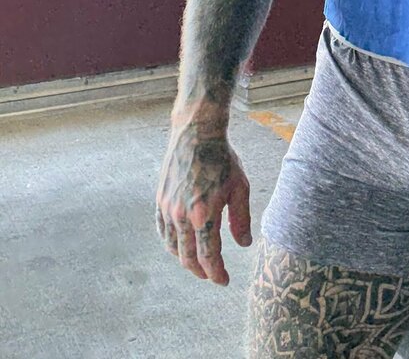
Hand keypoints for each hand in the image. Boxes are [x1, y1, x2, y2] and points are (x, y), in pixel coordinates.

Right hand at [156, 119, 251, 285]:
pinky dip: (170, 244)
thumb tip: (243, 244)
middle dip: (202, 271)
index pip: (208, 256)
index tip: (224, 280)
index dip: (216, 273)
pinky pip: (162, 231)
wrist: (196, 134)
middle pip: (188, 257)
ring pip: (172, 247)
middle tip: (213, 275)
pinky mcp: (159, 200)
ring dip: (185, 260)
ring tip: (198, 263)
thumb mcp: (240, 187)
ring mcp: (168, 208)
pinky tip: (180, 246)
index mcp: (204, 214)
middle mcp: (182, 215)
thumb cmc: (222, 159)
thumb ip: (241, 219)